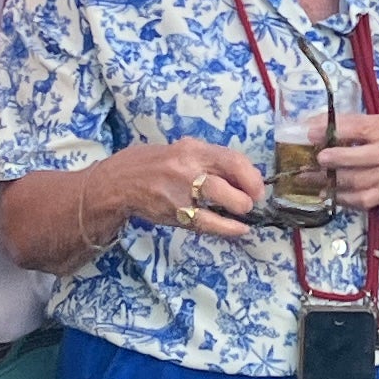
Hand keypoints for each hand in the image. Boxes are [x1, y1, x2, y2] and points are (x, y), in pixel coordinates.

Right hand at [106, 140, 268, 244]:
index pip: (232, 158)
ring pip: (221, 198)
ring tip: (243, 211)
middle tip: (251, 200)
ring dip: (240, 207)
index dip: (251, 174)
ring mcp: (180, 190)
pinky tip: (239, 229)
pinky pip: (208, 222)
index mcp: (192, 149)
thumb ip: (210, 161)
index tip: (258, 186)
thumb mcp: (182, 152)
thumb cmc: (156, 166)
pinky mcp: (175, 212)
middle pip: (230, 176)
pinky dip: (228, 228)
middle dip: (249, 192)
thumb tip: (245, 177)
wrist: (119, 183)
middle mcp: (187, 166)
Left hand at [316, 109, 378, 215]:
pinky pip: (358, 199)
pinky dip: (340, 197)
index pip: (358, 127)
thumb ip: (353, 125)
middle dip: (335, 158)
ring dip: (329, 180)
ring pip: (355, 181)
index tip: (309, 132)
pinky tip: (326, 192)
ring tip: (308, 177)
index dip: (332, 130)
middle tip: (316, 159)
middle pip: (359, 157)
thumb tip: (313, 124)